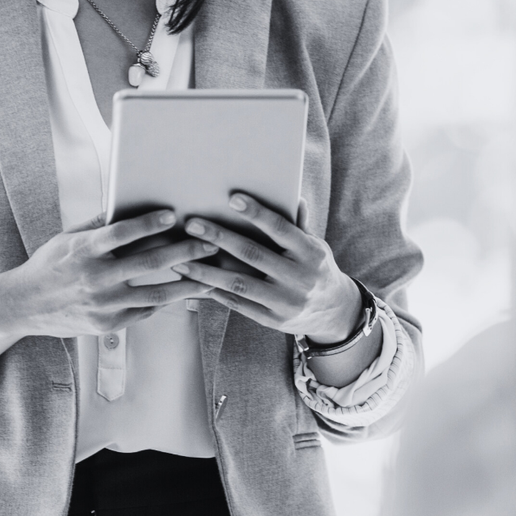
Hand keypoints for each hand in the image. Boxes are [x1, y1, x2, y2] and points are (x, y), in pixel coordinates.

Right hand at [0, 211, 215, 368]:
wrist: (25, 305)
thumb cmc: (50, 264)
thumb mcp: (68, 238)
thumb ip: (99, 224)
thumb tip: (127, 204)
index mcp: (84, 251)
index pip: (120, 234)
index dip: (148, 224)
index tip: (173, 215)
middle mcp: (95, 278)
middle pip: (148, 264)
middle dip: (183, 252)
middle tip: (210, 244)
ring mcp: (103, 305)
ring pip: (156, 295)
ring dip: (187, 285)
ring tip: (211, 276)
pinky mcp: (109, 324)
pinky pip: (145, 311)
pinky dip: (166, 301)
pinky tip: (187, 294)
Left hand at [174, 194, 362, 344]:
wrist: (335, 314)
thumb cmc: (318, 269)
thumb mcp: (317, 245)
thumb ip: (300, 225)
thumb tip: (293, 195)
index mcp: (310, 253)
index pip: (280, 229)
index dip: (257, 213)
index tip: (232, 198)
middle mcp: (299, 277)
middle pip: (253, 254)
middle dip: (220, 238)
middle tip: (192, 224)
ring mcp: (286, 302)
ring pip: (239, 283)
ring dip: (206, 271)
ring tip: (179, 260)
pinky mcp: (273, 320)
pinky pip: (239, 304)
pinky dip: (215, 292)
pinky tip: (193, 281)